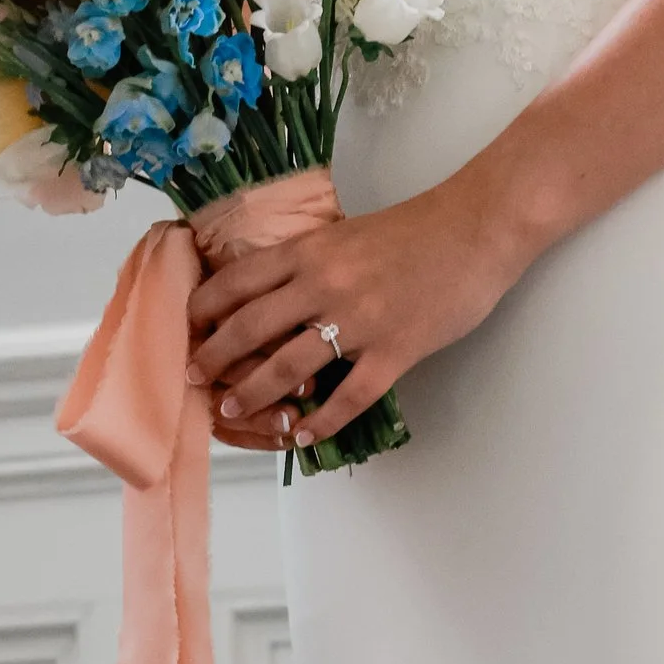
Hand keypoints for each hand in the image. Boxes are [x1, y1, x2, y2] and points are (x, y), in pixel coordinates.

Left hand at [183, 164, 527, 448]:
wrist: (476, 229)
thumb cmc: (417, 229)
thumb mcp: (348, 234)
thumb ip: (312, 262)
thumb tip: (276, 293)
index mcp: (311, 251)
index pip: (239, 280)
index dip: (204, 307)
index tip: (186, 327)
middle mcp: (325, 285)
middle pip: (250, 327)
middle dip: (215, 356)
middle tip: (192, 375)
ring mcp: (360, 321)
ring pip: (289, 366)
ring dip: (254, 392)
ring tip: (231, 409)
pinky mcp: (395, 351)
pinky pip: (349, 396)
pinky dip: (322, 421)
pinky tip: (304, 434)